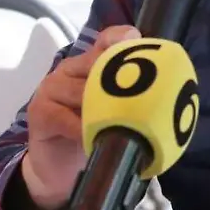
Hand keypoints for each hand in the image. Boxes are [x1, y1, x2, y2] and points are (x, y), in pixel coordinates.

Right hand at [21, 25, 139, 209]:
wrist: (60, 171)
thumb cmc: (95, 136)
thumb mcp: (118, 114)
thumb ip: (135, 100)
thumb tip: (169, 95)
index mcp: (92, 64)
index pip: (107, 40)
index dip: (121, 37)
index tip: (137, 40)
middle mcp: (71, 69)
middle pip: (95, 62)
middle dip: (117, 80)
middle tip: (136, 99)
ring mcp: (52, 87)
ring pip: (82, 91)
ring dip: (101, 110)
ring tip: (118, 128)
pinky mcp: (39, 111)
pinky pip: (64, 117)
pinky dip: (82, 130)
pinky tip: (93, 140)